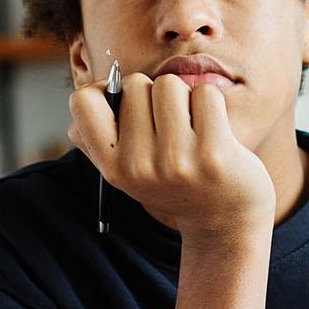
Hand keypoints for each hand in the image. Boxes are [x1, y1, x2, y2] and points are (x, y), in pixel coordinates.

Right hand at [69, 72, 274, 242]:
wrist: (226, 224)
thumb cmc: (176, 184)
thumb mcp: (131, 174)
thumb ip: (100, 143)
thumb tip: (82, 108)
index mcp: (112, 168)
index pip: (84, 102)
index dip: (105, 90)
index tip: (126, 103)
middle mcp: (138, 166)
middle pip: (134, 84)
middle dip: (153, 94)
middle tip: (170, 126)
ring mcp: (176, 160)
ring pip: (169, 84)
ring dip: (184, 97)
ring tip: (192, 128)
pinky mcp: (213, 152)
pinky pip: (204, 94)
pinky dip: (211, 104)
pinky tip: (215, 131)